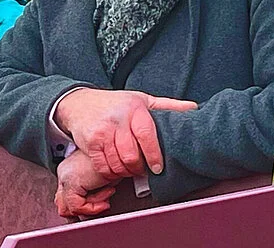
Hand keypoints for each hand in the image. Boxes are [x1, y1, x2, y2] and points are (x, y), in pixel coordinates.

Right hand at [55, 88, 197, 177]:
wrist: (80, 103)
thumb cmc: (116, 103)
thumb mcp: (142, 100)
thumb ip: (167, 106)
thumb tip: (194, 107)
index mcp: (135, 109)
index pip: (147, 135)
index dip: (154, 154)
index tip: (158, 168)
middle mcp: (118, 119)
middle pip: (131, 155)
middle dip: (138, 168)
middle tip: (142, 171)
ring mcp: (102, 131)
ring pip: (118, 163)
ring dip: (125, 173)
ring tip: (129, 170)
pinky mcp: (90, 142)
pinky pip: (103, 166)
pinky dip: (110, 173)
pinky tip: (114, 169)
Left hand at [55, 149, 118, 218]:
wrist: (120, 151)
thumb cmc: (115, 163)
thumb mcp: (102, 181)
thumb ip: (91, 194)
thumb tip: (85, 214)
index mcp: (69, 170)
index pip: (65, 199)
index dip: (84, 206)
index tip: (101, 202)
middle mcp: (63, 172)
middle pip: (63, 205)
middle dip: (85, 209)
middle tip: (104, 201)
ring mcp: (65, 177)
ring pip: (70, 208)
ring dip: (91, 207)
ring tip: (106, 196)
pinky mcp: (72, 182)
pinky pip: (77, 207)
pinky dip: (94, 207)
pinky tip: (106, 198)